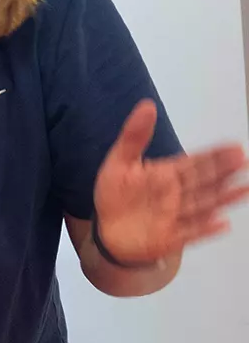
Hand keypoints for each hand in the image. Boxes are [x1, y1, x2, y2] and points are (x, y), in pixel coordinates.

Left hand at [92, 100, 248, 263]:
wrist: (107, 232)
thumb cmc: (115, 196)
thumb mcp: (119, 162)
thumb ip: (134, 136)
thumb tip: (147, 105)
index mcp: (167, 174)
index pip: (195, 163)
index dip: (214, 155)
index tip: (236, 146)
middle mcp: (177, 194)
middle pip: (203, 181)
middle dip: (223, 171)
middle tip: (243, 160)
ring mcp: (176, 216)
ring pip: (202, 205)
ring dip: (223, 198)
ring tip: (245, 190)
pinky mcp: (170, 237)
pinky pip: (189, 232)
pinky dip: (205, 229)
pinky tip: (222, 223)